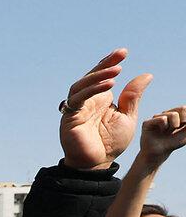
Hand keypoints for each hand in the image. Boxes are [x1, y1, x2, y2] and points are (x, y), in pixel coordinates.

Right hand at [60, 48, 151, 169]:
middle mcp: (86, 101)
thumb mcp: (127, 116)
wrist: (98, 163)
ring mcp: (76, 109)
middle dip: (104, 65)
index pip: (101, 76)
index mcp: (99, 99)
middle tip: (120, 57)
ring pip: (80, 86)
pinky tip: (108, 86)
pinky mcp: (69, 117)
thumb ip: (133, 97)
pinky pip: (77, 99)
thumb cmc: (111, 143)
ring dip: (97, 76)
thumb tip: (146, 75)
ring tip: (116, 72)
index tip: (123, 53)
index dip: (109, 63)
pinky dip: (90, 90)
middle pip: (90, 77)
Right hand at [138, 106, 185, 165]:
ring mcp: (156, 117)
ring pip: (173, 114)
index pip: (185, 108)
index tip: (183, 126)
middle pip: (182, 108)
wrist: (159, 154)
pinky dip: (165, 127)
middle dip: (183, 121)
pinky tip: (160, 131)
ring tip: (166, 132)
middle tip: (176, 129)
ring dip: (173, 126)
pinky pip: (163, 119)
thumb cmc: (173, 143)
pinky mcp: (148, 122)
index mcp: (174, 115)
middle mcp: (165, 114)